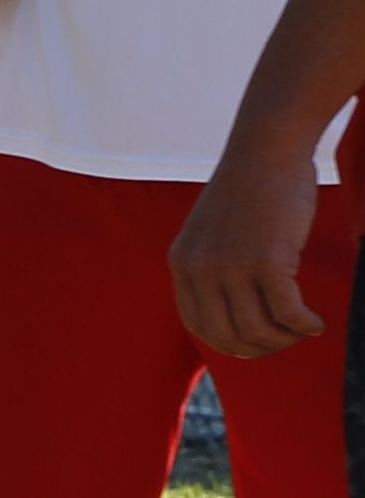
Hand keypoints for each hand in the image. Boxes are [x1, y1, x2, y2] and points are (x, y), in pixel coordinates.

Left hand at [174, 140, 330, 356]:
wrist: (267, 150)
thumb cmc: (250, 189)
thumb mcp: (212, 232)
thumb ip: (212, 267)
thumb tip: (233, 310)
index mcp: (182, 264)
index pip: (197, 326)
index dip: (228, 343)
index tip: (255, 344)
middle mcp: (200, 269)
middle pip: (228, 335)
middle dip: (260, 347)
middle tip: (285, 340)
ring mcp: (231, 267)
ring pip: (257, 330)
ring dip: (284, 339)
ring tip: (301, 329)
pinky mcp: (267, 261)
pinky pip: (287, 314)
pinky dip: (304, 326)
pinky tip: (315, 324)